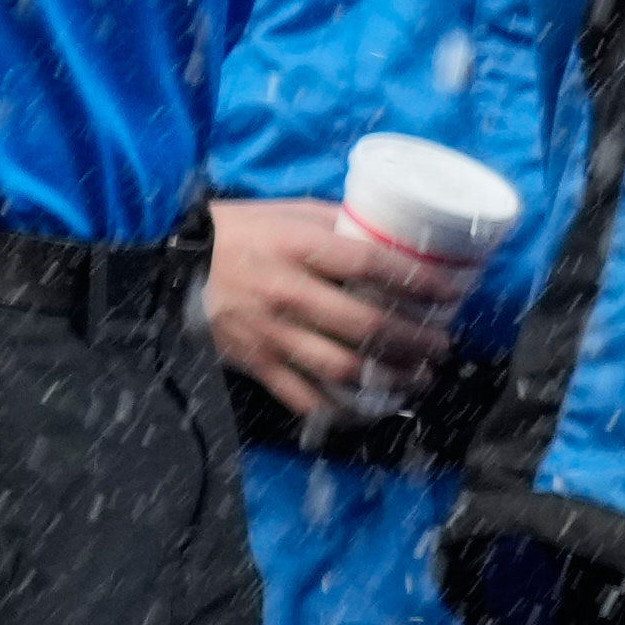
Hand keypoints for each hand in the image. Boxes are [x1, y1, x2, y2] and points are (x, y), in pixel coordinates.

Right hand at [204, 194, 473, 423]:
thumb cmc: (239, 231)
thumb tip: (396, 235)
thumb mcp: (289, 213)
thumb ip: (340, 224)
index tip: (452, 293)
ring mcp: (270, 332)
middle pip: (366, 326)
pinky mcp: (254, 361)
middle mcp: (286, 292)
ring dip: (390, 379)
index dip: (419, 281)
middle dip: (416, 341)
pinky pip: (303, 397)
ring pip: (342, 368)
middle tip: (442, 345)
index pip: (371, 265)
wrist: (171, 260)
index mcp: (297, 247)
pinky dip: (340, 411)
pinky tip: (369, 409)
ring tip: (419, 377)